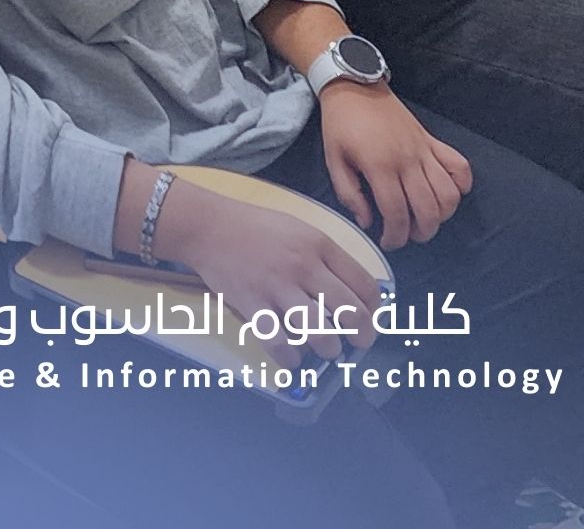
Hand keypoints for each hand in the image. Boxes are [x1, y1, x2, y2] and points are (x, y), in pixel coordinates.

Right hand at [141, 173, 384, 348]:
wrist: (208, 226)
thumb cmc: (255, 227)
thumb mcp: (299, 229)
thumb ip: (326, 257)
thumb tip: (351, 290)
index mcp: (319, 246)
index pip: (365, 285)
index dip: (375, 309)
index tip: (370, 319)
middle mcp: (303, 267)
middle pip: (351, 313)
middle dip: (362, 336)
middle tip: (357, 343)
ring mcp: (277, 287)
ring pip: (320, 334)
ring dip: (329, 349)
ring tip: (325, 348)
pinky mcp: (252, 304)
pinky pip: (279, 342)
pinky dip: (291, 358)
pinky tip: (293, 358)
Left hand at [312, 84, 471, 250]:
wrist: (355, 85)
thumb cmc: (340, 124)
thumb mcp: (333, 159)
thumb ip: (348, 194)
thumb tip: (367, 222)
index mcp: (380, 166)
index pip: (396, 213)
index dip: (394, 236)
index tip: (387, 242)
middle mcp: (407, 160)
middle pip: (427, 209)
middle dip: (421, 232)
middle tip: (407, 235)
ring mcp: (424, 150)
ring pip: (449, 193)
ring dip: (442, 215)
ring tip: (426, 219)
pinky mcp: (433, 141)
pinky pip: (460, 165)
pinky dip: (462, 184)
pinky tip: (449, 193)